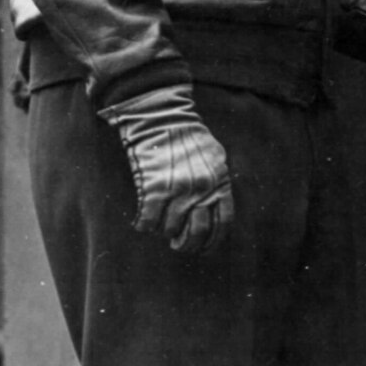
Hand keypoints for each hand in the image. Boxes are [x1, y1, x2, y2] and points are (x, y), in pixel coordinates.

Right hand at [98, 84, 233, 255]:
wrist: (163, 116)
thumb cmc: (189, 135)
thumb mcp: (215, 156)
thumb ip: (217, 181)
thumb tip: (216, 205)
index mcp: (219, 183)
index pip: (223, 224)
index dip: (213, 241)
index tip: (203, 248)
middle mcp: (201, 190)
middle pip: (197, 232)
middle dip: (186, 244)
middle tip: (177, 243)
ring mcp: (178, 190)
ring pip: (170, 229)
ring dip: (164, 232)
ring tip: (160, 226)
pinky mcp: (154, 188)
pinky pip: (149, 220)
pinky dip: (145, 225)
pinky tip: (142, 224)